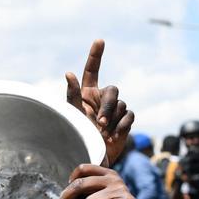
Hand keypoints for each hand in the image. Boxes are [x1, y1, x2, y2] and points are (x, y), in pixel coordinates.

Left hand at [61, 164, 142, 198]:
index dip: (72, 179)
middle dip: (70, 194)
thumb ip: (86, 188)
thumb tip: (65, 190)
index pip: (84, 169)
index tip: (68, 187)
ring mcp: (122, 190)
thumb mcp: (95, 196)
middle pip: (83, 183)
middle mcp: (115, 179)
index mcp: (107, 173)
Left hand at [66, 39, 132, 166]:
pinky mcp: (125, 121)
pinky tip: (114, 136)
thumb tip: (69, 73)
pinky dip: (122, 125)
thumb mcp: (73, 116)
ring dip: (113, 118)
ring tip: (103, 132)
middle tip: (100, 122)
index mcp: (87, 94)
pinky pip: (129, 116)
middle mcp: (102, 99)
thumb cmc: (78, 136)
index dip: (96, 55)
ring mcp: (114, 110)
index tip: (99, 41)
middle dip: (108, 105)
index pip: (92, 70)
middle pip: (113, 90)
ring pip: (122, 104)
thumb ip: (72, 95)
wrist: (93, 156)